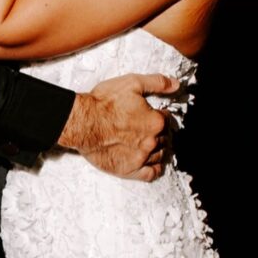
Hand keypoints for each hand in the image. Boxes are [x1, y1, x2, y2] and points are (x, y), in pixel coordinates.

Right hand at [59, 73, 173, 180]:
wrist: (82, 123)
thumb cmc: (103, 104)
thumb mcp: (132, 83)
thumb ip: (157, 83)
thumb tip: (175, 84)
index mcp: (155, 122)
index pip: (167, 119)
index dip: (159, 114)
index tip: (152, 114)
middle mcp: (152, 141)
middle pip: (164, 138)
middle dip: (158, 132)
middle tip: (146, 127)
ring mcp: (141, 158)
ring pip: (160, 155)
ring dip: (157, 148)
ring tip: (147, 142)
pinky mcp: (130, 170)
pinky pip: (151, 174)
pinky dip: (154, 168)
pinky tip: (150, 162)